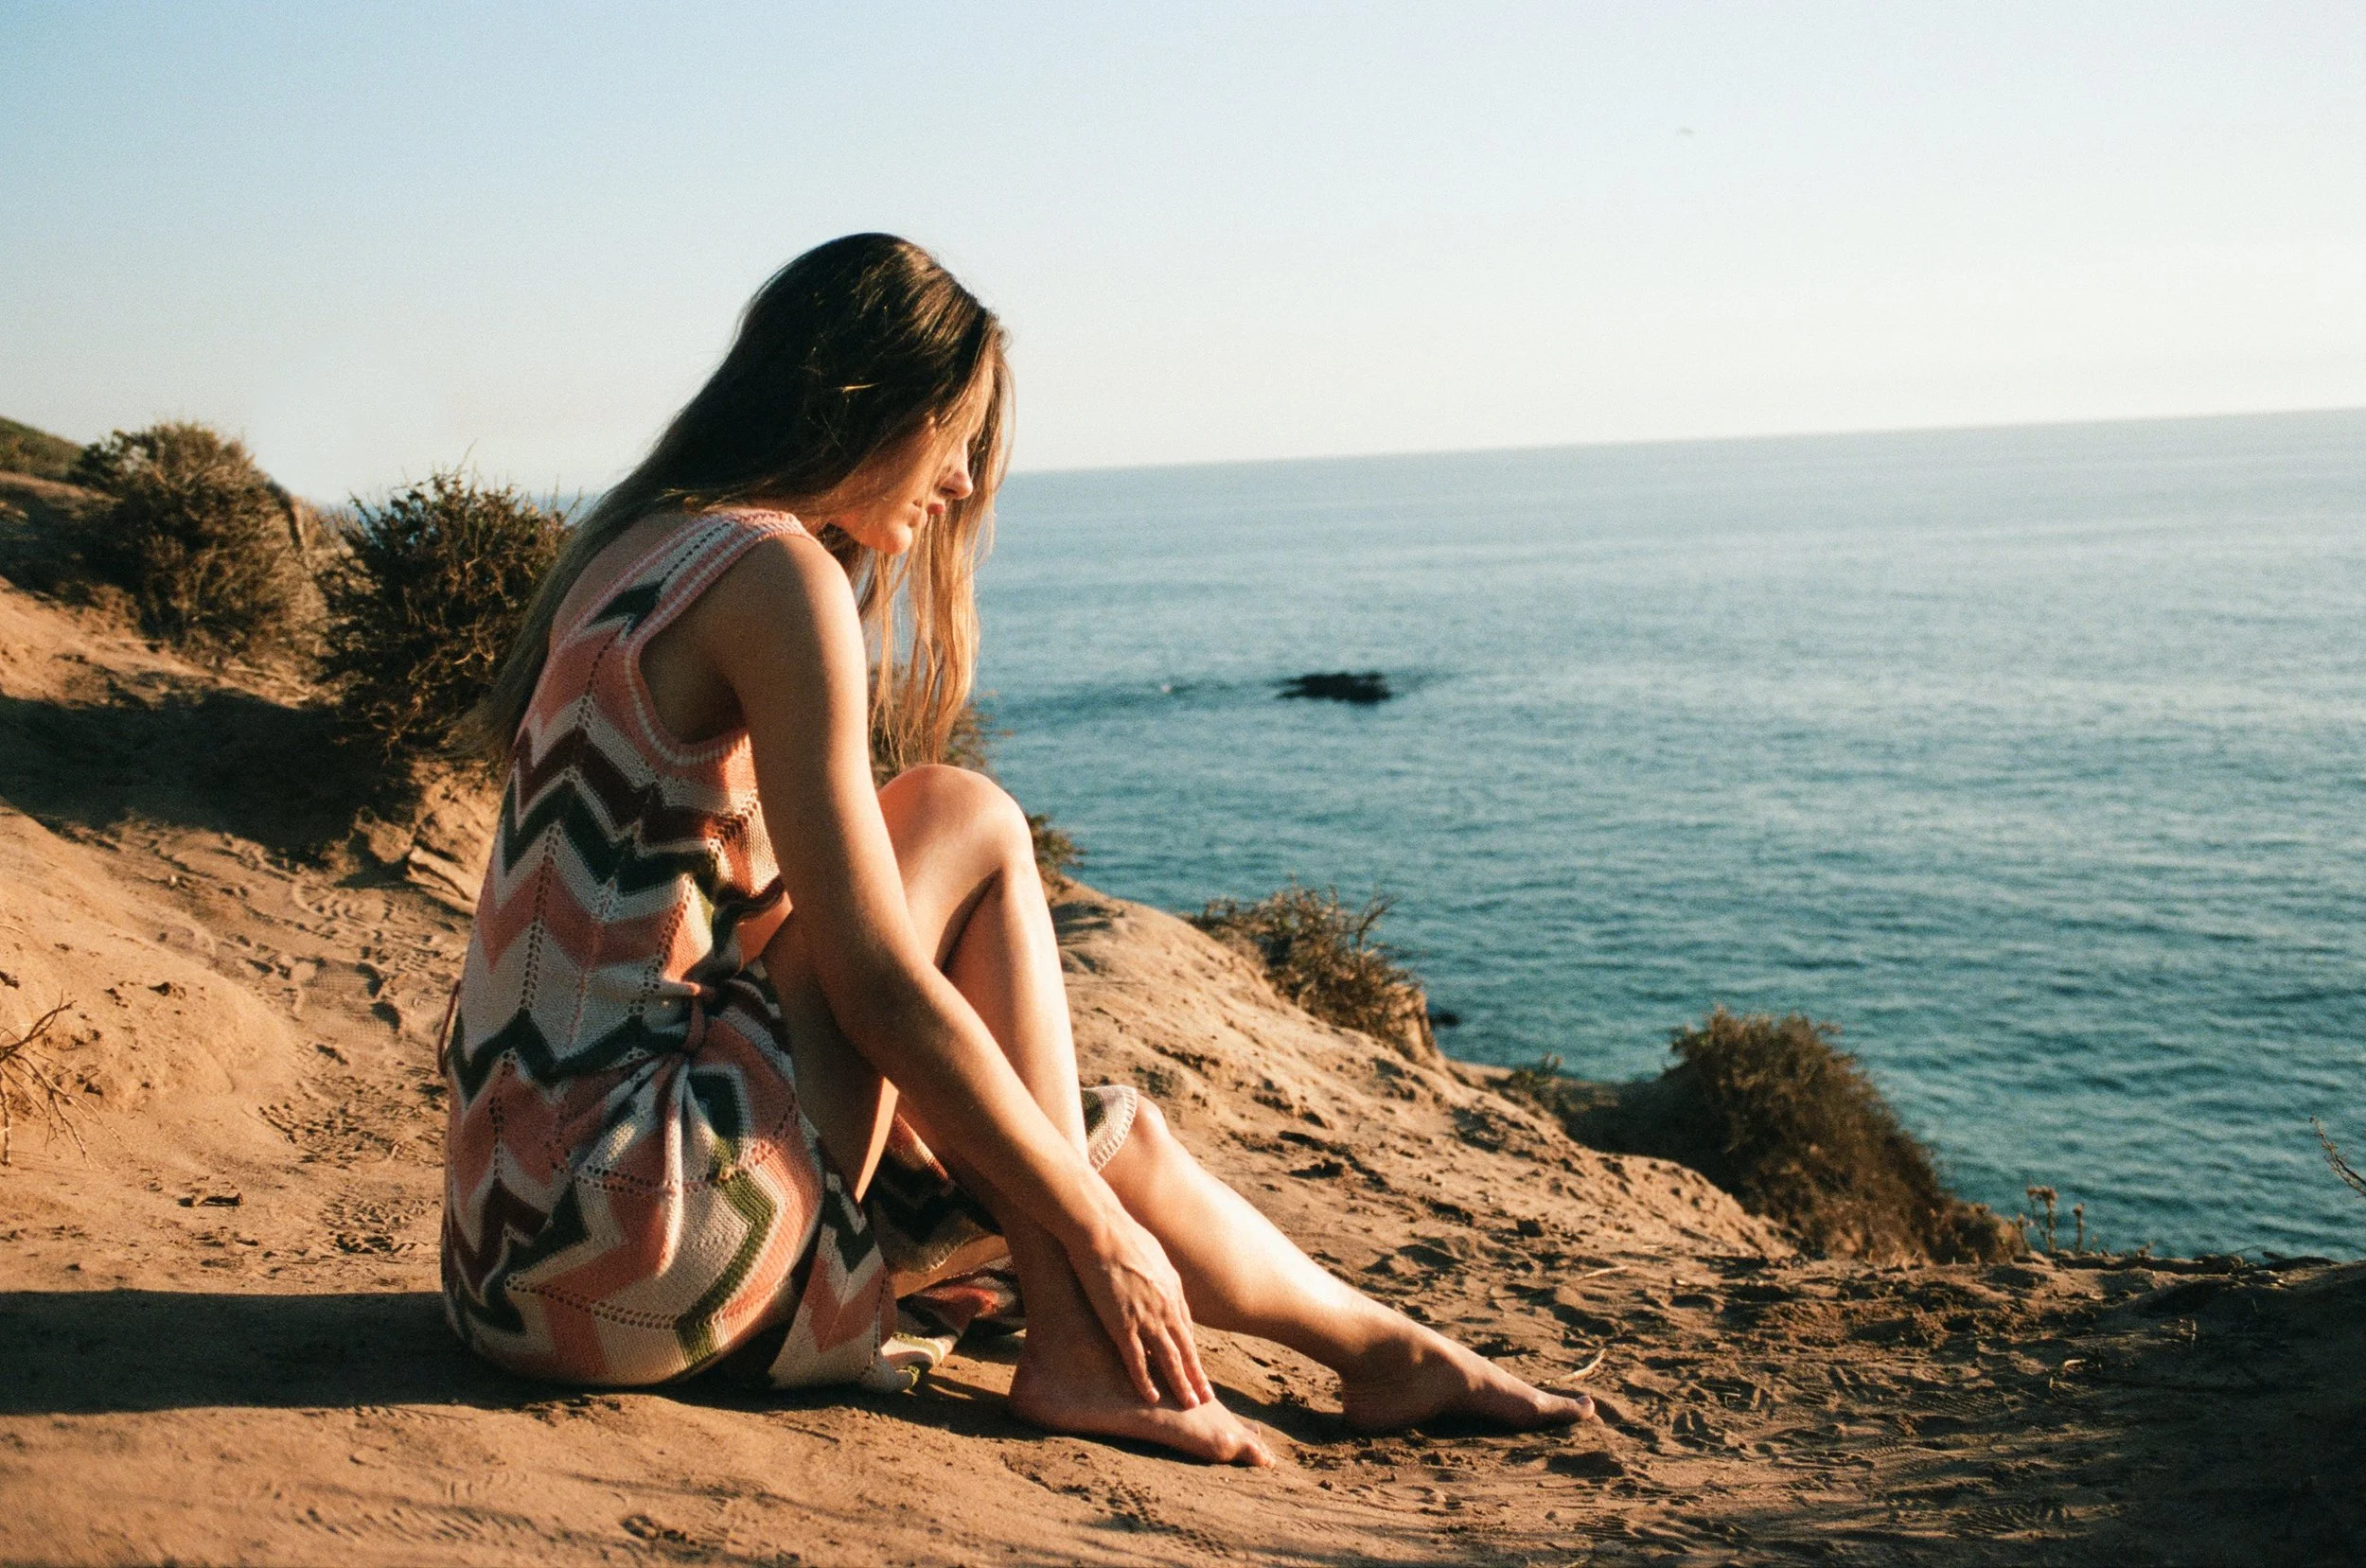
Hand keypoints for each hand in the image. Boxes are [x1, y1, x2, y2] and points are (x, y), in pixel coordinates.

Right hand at [1066, 1198, 1214, 1408]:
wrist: (1102, 1230)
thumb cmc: (1122, 1234)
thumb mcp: (1152, 1253)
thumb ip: (1157, 1273)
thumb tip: (1157, 1278)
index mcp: (1173, 1289)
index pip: (1186, 1328)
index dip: (1192, 1351)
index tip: (1197, 1368)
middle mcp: (1166, 1306)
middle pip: (1186, 1348)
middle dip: (1197, 1375)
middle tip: (1207, 1398)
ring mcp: (1146, 1316)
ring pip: (1170, 1359)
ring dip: (1181, 1383)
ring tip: (1190, 1404)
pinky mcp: (1122, 1324)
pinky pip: (1137, 1360)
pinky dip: (1146, 1381)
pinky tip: (1153, 1398)